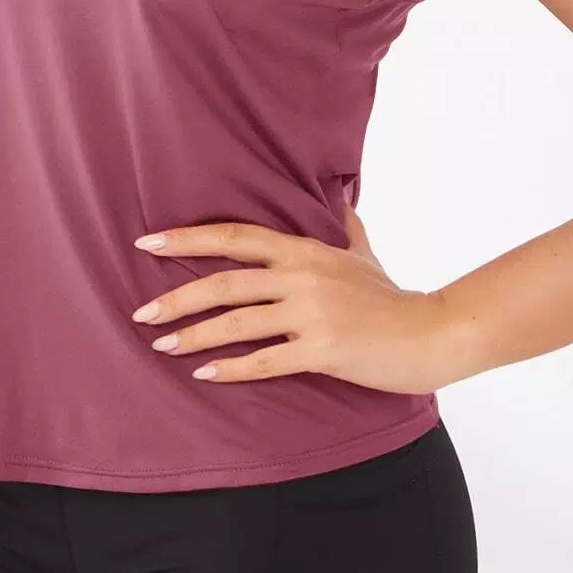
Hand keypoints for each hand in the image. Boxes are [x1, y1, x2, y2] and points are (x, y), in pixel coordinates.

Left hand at [130, 202, 450, 392]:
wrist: (432, 333)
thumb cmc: (393, 297)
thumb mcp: (364, 252)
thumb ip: (345, 227)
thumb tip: (342, 198)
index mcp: (304, 250)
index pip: (235, 237)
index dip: (188, 238)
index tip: (147, 243)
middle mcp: (303, 275)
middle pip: (225, 281)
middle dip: (177, 296)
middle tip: (141, 313)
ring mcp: (313, 312)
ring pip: (238, 321)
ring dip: (194, 334)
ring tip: (161, 346)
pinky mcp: (323, 349)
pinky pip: (266, 360)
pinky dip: (232, 368)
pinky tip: (204, 374)